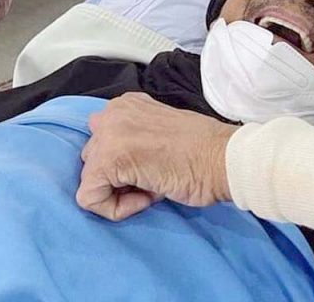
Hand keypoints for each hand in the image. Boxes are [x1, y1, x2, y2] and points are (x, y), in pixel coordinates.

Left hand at [76, 93, 238, 220]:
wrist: (223, 159)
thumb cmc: (203, 151)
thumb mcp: (160, 132)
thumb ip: (134, 137)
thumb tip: (119, 165)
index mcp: (125, 104)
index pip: (104, 142)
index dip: (127, 165)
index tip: (154, 166)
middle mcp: (112, 113)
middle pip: (94, 159)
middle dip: (119, 176)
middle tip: (154, 178)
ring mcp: (107, 135)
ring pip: (91, 179)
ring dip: (120, 191)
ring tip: (153, 185)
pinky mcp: (107, 162)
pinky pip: (90, 198)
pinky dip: (117, 209)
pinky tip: (148, 197)